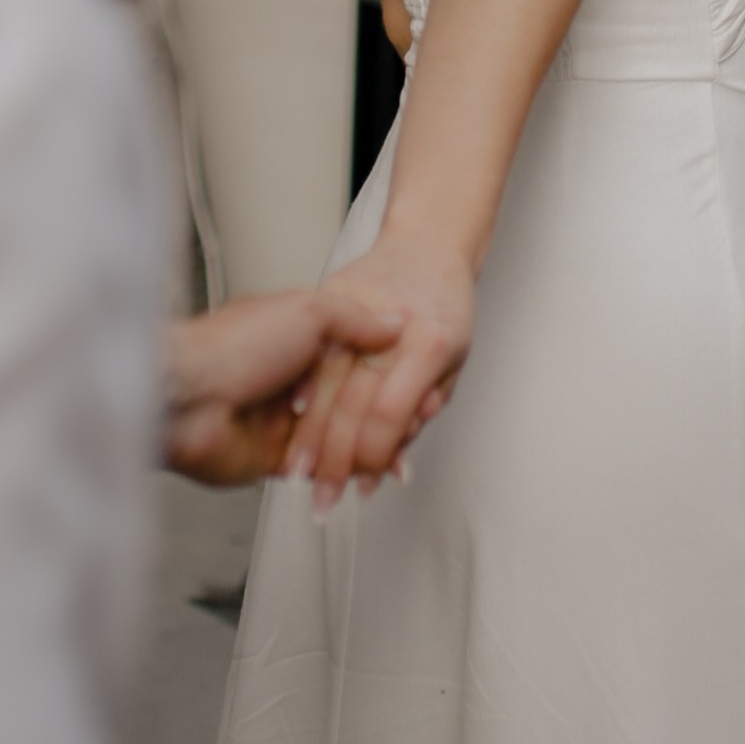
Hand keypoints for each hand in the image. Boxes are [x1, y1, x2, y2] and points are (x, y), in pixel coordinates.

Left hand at [163, 287, 406, 486]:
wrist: (186, 399)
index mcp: (297, 335)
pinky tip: (371, 473)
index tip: (417, 377)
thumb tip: (394, 321)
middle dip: (380, 410)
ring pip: (337, 435)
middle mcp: (291, 376)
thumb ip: (353, 319)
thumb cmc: (233, 345)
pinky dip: (342, 471)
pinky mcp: (275, 457)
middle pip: (348, 397)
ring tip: (400, 450)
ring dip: (365, 444)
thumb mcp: (307, 311)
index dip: (384, 366)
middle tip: (417, 419)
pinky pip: (317, 468)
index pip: (353, 352)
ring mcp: (283, 419)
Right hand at [285, 228, 474, 505]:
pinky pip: (310, 352)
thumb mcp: (457, 358)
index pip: (390, 412)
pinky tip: (287, 425)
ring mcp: (354, 305)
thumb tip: (398, 462)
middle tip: (321, 502)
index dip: (373, 455)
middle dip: (334, 461)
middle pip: (351, 404)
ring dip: (308, 435)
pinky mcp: (328, 294)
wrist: (427, 241)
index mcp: (430, 341)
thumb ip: (428, 406)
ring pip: (323, 381)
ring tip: (296, 475)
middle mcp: (389, 324)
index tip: (364, 485)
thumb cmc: (446, 303)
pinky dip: (299, 391)